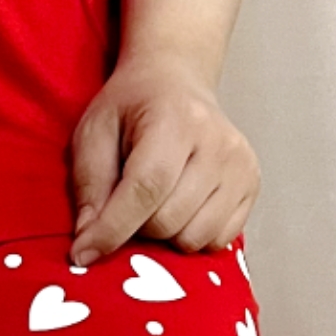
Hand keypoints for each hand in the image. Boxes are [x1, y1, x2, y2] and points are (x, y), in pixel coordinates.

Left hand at [69, 48, 259, 261]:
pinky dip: (192, 236)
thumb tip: (88, 243)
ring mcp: (241, 165)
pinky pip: (219, 240)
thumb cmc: (131, 108)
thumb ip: (89, 186)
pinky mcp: (252, 184)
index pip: (146, 189)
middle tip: (127, 204)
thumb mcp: (94, 132)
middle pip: (168, 220)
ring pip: (194, 238)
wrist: (176, 81)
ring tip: (156, 204)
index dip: (112, 229)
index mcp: (175, 120)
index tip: (84, 254)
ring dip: (165, 235)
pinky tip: (182, 208)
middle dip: (136, 228)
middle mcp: (217, 143)